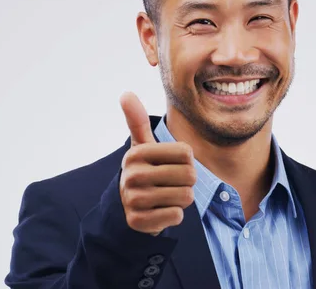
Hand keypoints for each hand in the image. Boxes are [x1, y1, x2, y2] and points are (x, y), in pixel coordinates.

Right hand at [119, 92, 196, 235]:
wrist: (127, 207)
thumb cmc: (145, 169)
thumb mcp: (141, 145)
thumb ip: (137, 120)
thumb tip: (125, 93)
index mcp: (136, 153)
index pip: (186, 152)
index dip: (186, 160)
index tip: (170, 164)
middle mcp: (133, 175)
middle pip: (190, 175)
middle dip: (187, 182)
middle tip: (171, 183)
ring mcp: (134, 200)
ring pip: (186, 197)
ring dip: (181, 199)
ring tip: (165, 196)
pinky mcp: (139, 221)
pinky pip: (176, 216)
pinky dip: (174, 215)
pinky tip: (160, 211)